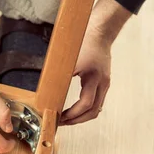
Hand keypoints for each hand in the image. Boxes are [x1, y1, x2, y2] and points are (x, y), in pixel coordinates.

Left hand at [60, 0, 131, 125]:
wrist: (99, 30)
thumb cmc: (84, 41)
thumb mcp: (70, 59)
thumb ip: (61, 75)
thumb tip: (48, 91)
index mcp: (94, 79)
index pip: (86, 104)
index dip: (73, 115)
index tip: (61, 119)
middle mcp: (102, 83)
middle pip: (94, 111)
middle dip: (78, 120)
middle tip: (63, 122)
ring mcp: (104, 82)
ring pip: (97, 107)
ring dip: (83, 115)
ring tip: (68, 118)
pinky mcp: (103, 80)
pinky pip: (97, 100)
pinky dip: (87, 107)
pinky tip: (76, 108)